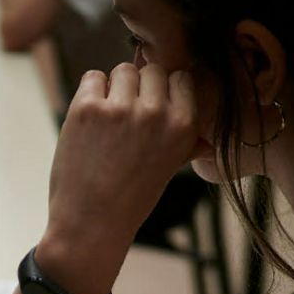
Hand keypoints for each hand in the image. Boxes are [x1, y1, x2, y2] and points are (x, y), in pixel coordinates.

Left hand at [37, 62, 198, 293]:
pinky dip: (90, 94)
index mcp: (183, 126)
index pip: (180, 77)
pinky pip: (93, 78)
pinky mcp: (87, 108)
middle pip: (152, 70)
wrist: (91, 223)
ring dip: (113, 89)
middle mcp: (156, 113)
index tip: (151, 110)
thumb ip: (187, 146)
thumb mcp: (169, 170)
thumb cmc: (131, 198)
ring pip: (122, 70)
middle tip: (125, 121)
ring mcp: (121, 108)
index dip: (164, 90)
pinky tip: (89, 123)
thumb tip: (205, 141)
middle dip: (138, 89)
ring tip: (107, 123)